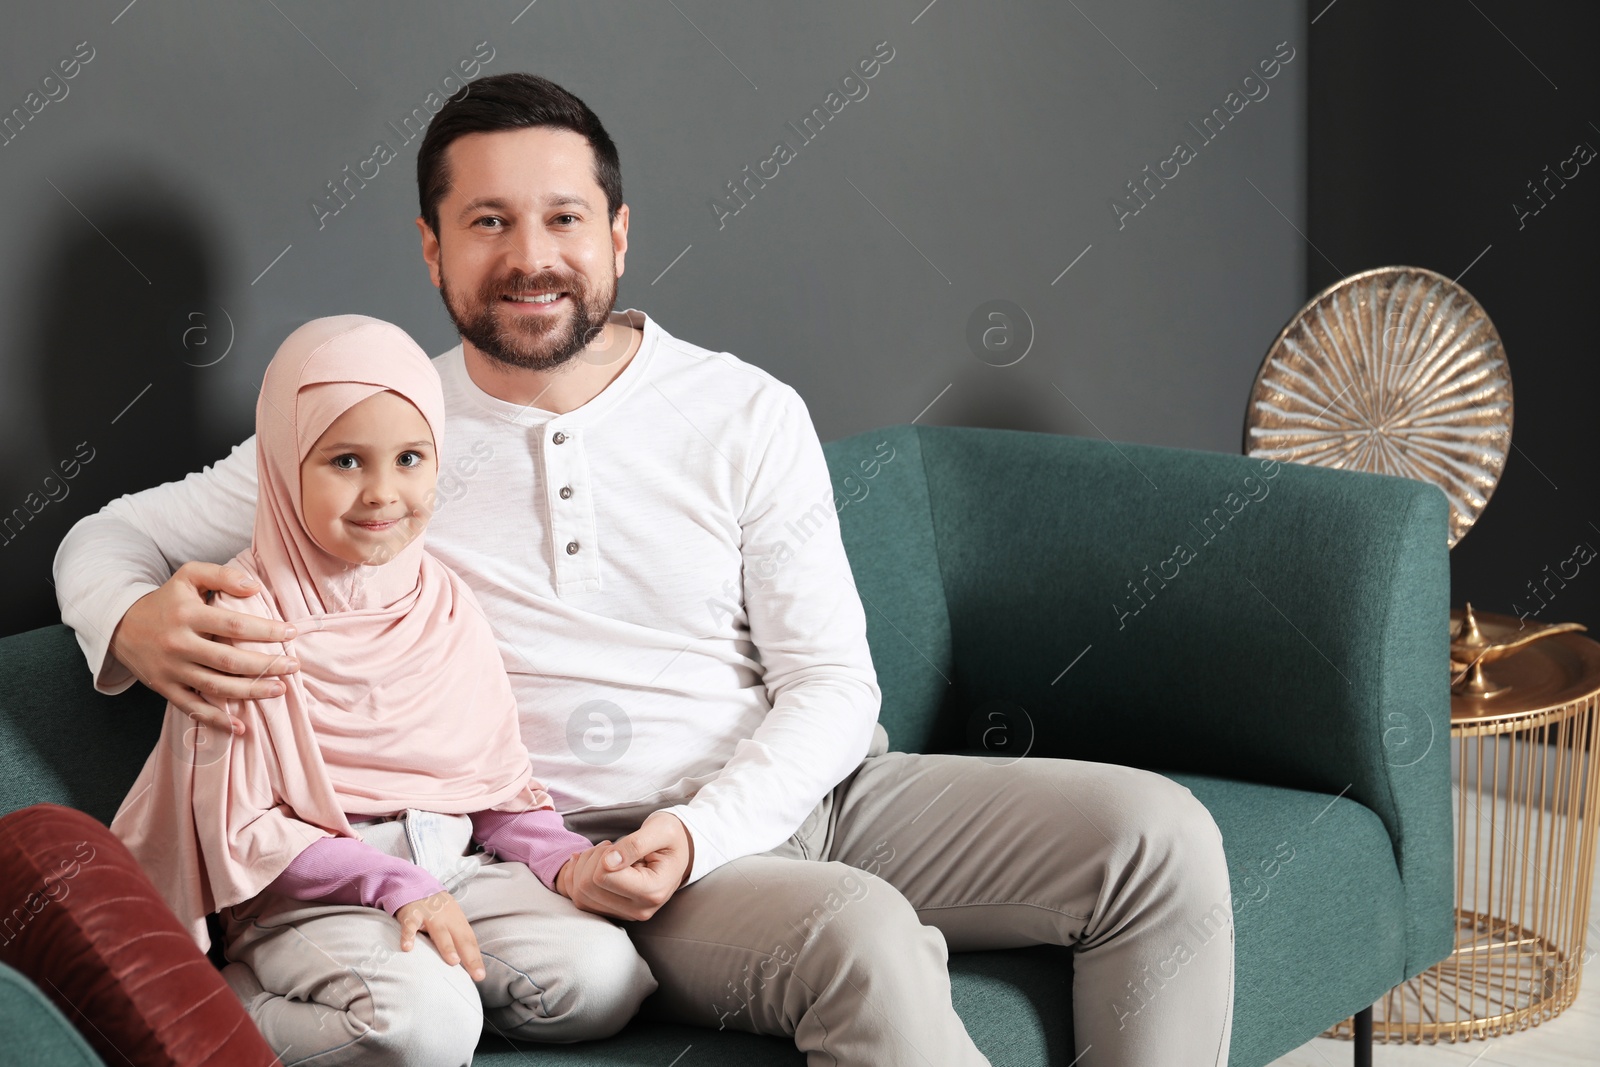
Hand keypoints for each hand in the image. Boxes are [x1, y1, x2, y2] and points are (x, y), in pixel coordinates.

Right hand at [108, 562, 299, 733]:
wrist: (120, 625)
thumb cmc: (166, 600)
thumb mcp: (188, 576)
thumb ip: (222, 575)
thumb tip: (255, 587)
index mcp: (187, 615)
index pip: (235, 625)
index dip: (266, 631)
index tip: (291, 632)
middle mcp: (179, 644)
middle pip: (229, 660)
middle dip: (266, 665)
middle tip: (294, 666)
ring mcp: (171, 669)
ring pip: (216, 686)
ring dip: (250, 692)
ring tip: (279, 689)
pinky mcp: (164, 688)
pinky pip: (193, 708)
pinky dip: (216, 720)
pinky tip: (241, 727)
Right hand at [395, 891, 484, 980]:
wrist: (415, 886)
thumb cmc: (436, 911)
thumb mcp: (450, 921)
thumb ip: (456, 939)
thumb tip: (466, 965)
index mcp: (457, 921)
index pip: (469, 941)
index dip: (475, 959)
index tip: (480, 976)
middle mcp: (446, 918)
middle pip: (460, 938)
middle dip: (469, 956)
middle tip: (476, 974)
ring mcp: (429, 915)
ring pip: (440, 932)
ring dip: (447, 946)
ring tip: (453, 961)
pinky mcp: (411, 914)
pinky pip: (409, 926)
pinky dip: (408, 936)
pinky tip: (407, 948)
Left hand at [555, 812, 693, 920]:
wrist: (678, 851)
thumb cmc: (671, 838)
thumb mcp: (661, 830)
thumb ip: (635, 845)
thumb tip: (607, 862)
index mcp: (653, 891)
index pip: (603, 877)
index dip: (601, 855)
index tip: (614, 845)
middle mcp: (639, 910)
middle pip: (588, 889)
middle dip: (590, 860)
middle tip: (607, 847)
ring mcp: (626, 914)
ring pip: (581, 896)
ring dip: (583, 869)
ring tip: (603, 855)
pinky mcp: (615, 912)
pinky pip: (582, 900)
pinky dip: (578, 879)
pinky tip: (590, 863)